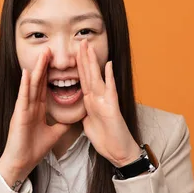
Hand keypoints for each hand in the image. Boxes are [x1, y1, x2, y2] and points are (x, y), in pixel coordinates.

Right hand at [0, 48, 70, 187]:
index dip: (50, 75)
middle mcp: (30, 106)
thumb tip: (74, 118)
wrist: (21, 162)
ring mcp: (23, 109)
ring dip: (37, 70)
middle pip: (38, 82)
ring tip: (42, 55)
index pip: (45, 88)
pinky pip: (23, 98)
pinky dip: (25, 86)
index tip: (56, 62)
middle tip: (49, 50)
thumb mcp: (54, 134)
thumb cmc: (33, 149)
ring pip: (31, 86)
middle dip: (44, 66)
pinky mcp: (18, 115)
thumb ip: (62, 124)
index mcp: (37, 110)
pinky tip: (27, 74)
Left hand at [76, 39, 140, 166]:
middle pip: (89, 75)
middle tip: (81, 41)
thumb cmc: (107, 140)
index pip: (83, 80)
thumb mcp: (89, 125)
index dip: (78, 66)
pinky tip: (108, 64)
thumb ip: (85, 114)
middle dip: (84, 58)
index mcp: (91, 102)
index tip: (74, 52)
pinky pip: (110, 90)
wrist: (119, 152)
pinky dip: (109, 77)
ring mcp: (106, 102)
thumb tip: (80, 109)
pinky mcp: (112, 108)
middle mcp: (98, 98)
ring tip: (89, 47)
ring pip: (97, 78)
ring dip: (93, 62)